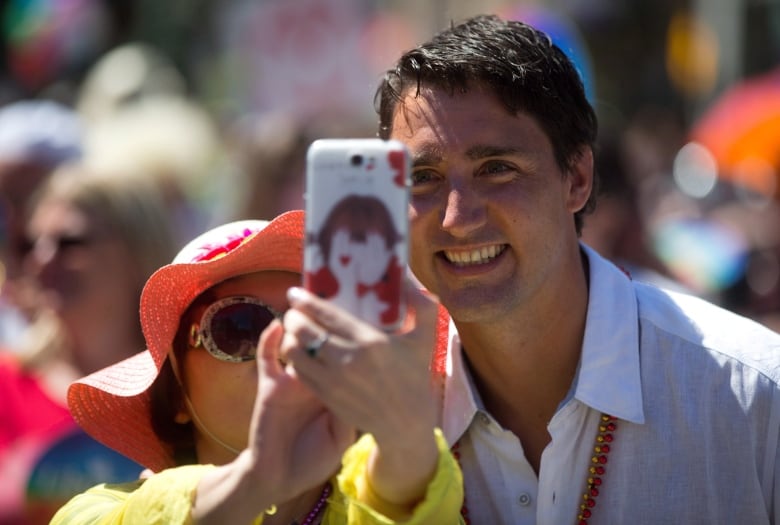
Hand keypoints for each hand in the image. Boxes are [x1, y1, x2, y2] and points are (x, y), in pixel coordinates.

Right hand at [247, 319, 355, 501]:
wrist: (282, 477)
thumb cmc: (314, 457)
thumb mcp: (342, 433)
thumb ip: (353, 409)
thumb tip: (369, 381)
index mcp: (332, 382)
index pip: (340, 347)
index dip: (345, 327)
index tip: (358, 302)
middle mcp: (313, 375)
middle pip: (318, 337)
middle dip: (321, 316)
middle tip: (333, 291)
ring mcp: (290, 378)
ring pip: (294, 340)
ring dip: (298, 321)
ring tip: (305, 302)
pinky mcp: (269, 385)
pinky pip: (267, 357)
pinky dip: (270, 339)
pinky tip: (278, 327)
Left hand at [280, 280, 440, 508]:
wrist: (405, 422)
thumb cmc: (415, 374)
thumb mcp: (426, 336)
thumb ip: (421, 303)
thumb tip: (404, 273)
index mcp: (369, 342)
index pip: (324, 314)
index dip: (304, 300)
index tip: (296, 292)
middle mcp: (346, 361)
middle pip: (303, 330)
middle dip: (293, 316)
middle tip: (295, 310)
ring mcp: (333, 381)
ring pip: (293, 352)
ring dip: (289, 337)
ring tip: (296, 330)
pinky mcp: (325, 396)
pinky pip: (297, 372)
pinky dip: (294, 358)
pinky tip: (301, 351)